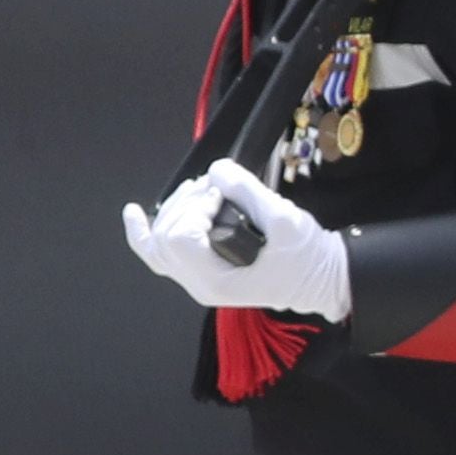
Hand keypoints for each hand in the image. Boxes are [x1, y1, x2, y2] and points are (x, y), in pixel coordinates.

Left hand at [119, 155, 352, 317]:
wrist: (322, 279)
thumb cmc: (309, 260)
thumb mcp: (287, 222)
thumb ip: (249, 192)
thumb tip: (217, 170)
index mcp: (217, 282)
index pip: (180, 238)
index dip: (197, 208)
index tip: (224, 195)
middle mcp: (199, 284)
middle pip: (164, 236)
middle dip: (186, 204)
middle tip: (217, 188)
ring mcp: (196, 279)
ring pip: (157, 242)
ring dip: (174, 208)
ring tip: (203, 191)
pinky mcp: (199, 270)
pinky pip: (159, 253)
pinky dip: (144, 232)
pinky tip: (133, 213)